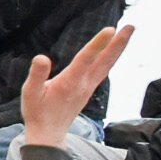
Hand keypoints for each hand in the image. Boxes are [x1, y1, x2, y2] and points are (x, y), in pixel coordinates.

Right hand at [21, 27, 133, 147]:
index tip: (110, 29)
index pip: (86, 58)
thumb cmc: (37, 112)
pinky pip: (103, 69)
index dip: (98, 43)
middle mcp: (84, 84)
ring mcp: (88, 87)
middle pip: (105, 60)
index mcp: (70, 82)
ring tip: (127, 32)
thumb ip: (36, 75)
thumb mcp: (29, 93)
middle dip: (119, 43)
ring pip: (107, 64)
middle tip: (131, 26)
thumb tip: (41, 57)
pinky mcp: (87, 89)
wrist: (48, 133)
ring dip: (118, 48)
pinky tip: (112, 51)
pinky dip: (111, 57)